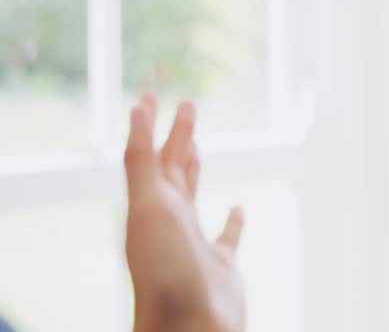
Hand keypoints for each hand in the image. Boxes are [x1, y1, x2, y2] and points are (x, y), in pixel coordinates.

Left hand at [123, 95, 245, 331]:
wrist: (189, 328)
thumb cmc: (165, 270)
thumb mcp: (149, 206)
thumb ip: (142, 161)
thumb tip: (136, 109)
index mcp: (150, 205)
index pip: (150, 155)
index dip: (151, 124)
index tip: (154, 94)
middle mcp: (168, 221)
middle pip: (172, 169)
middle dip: (177, 136)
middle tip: (187, 105)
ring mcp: (194, 243)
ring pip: (193, 196)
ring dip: (196, 170)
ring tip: (198, 148)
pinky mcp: (221, 265)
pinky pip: (227, 236)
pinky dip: (234, 219)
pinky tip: (239, 207)